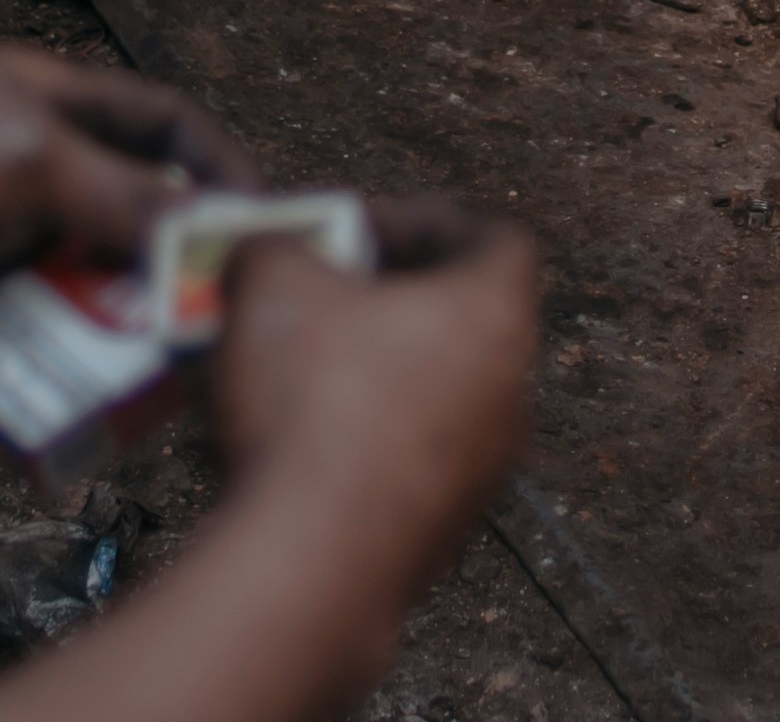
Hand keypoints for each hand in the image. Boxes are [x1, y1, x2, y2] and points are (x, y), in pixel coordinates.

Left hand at [0, 44, 257, 365]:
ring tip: (155, 373)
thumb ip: (132, 197)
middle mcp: (35, 180)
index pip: (167, 126)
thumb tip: (213, 236)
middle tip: (219, 320)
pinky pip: (35, 364)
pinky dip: (61, 385)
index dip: (221, 168)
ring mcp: (0, 255)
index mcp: (54, 107)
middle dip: (178, 272)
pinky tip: (87, 406)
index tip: (264, 227)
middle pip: (140, 227)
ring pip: (95, 304)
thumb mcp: (33, 156)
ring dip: (122, 336)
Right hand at [210, 198, 538, 590]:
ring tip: (296, 370)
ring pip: (437, 392)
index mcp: (495, 313)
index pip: (497, 239)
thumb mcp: (271, 280)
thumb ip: (274, 244)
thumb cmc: (312, 402)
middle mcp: (512, 391)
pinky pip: (413, 459)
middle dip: (390, 299)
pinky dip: (367, 438)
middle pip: (464, 317)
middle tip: (322, 296)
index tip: (359, 230)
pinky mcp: (447, 529)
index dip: (428, 219)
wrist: (314, 560)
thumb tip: (266, 253)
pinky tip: (300, 444)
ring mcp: (486, 468)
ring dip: (375, 371)